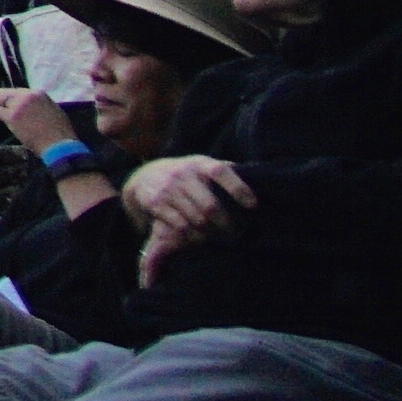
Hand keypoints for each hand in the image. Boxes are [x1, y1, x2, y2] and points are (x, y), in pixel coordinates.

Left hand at [0, 84, 75, 153]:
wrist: (59, 143)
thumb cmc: (59, 131)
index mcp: (38, 94)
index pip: (17, 91)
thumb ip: (38, 105)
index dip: (6, 93)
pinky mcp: (12, 116)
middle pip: (6, 92)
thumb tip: (28, 108)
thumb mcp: (52, 110)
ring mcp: (18, 105)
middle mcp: (27, 96)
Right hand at [122, 156, 243, 240]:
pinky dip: (193, 236)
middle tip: (236, 233)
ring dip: (211, 232)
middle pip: (210, 206)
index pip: (220, 172)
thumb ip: (224, 170)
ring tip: (219, 236)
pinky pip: (181, 227)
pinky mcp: (156, 204)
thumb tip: (257, 177)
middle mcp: (183, 174)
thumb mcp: (201, 165)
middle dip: (227, 224)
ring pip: (197, 220)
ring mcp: (168, 189)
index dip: (238, 188)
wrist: (144, 176)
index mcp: (199, 164)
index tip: (253, 206)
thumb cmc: (184, 174)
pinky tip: (199, 236)